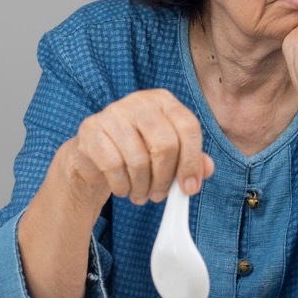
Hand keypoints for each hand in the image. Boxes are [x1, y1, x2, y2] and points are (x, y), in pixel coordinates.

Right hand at [65, 89, 214, 205]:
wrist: (95, 153)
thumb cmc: (138, 151)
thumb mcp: (169, 153)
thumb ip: (192, 159)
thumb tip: (206, 169)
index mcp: (164, 101)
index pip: (188, 127)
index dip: (192, 161)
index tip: (189, 188)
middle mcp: (139, 101)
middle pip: (165, 144)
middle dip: (165, 179)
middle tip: (160, 196)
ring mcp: (113, 113)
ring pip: (139, 159)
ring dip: (142, 187)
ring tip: (141, 195)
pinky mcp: (91, 129)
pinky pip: (113, 166)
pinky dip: (122, 185)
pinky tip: (124, 189)